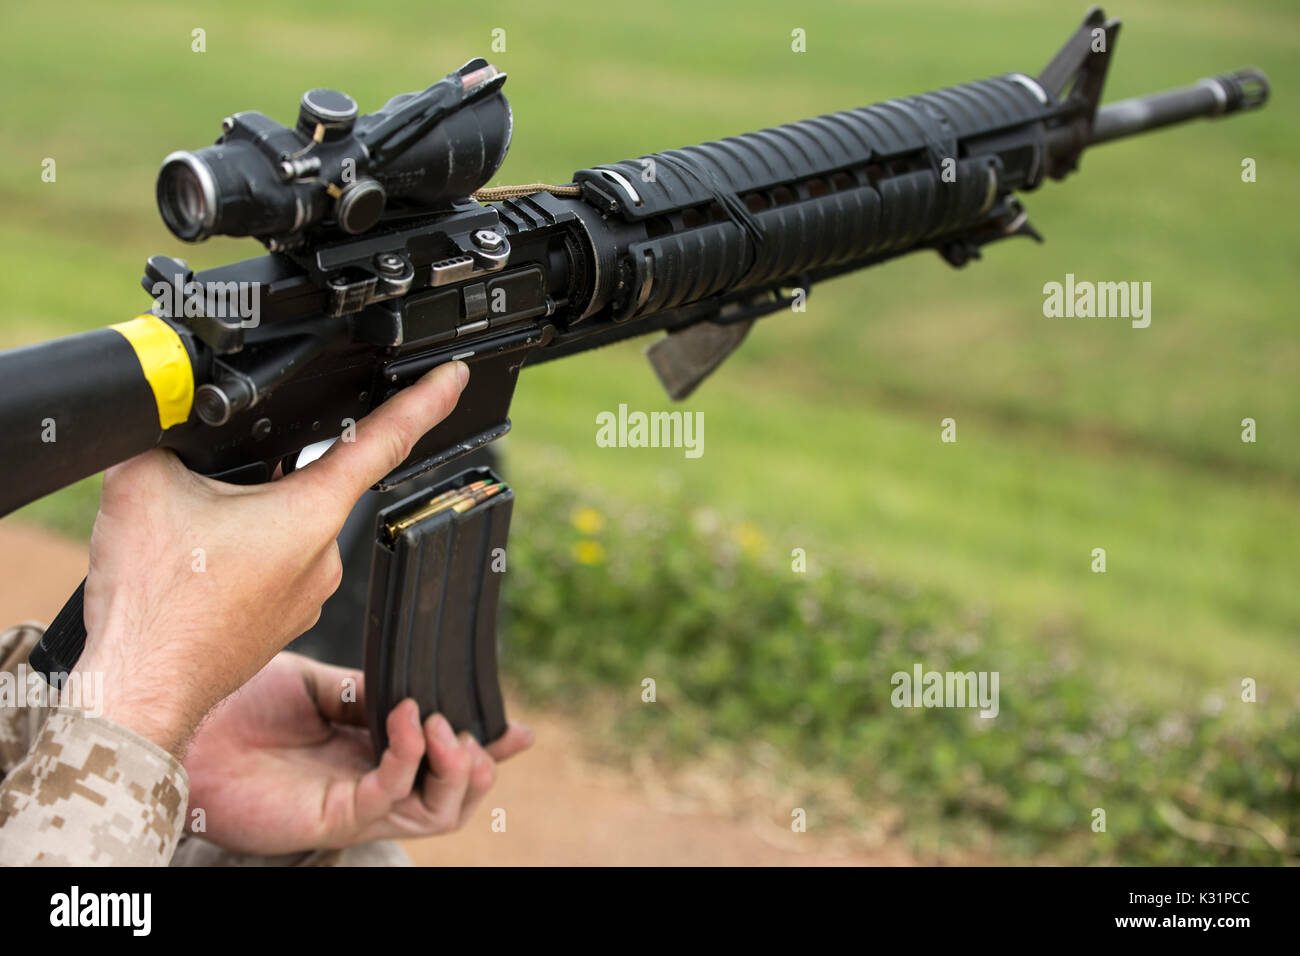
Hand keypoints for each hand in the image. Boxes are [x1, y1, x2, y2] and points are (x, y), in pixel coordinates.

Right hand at [72, 361, 470, 754]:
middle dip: (262, 475)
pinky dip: (238, 558)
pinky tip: (195, 569)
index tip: (454, 376)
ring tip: (186, 542)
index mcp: (312, 512)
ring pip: (283, 528)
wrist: (139, 689)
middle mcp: (325, 556)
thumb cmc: (154, 604)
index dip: (424, 401)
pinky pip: (271, 568)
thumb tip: (168, 415)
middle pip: (310, 484)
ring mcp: (307, 595)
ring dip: (243, 519)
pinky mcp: (284, 621)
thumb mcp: (144, 483)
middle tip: (202, 493)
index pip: (385, 440)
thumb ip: (168, 433)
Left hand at [181, 652, 532, 854]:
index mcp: (371, 751)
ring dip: (455, 768)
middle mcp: (370, 783)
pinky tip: (404, 716)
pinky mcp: (333, 816)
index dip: (487, 748)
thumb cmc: (239, 705)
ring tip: (442, 726)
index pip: (441, 758)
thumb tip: (414, 690)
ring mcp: (354, 805)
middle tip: (478, 732)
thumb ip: (367, 692)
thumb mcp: (320, 685)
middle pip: (451, 798)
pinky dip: (406, 755)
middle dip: (480, 765)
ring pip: (435, 813)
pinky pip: (389, 795)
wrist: (184, 724)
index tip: (519, 729)